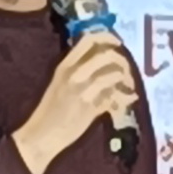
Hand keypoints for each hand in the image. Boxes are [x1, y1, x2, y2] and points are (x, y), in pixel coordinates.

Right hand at [12, 31, 141, 173]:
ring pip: (113, 74)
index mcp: (64, 66)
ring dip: (126, 79)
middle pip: (106, 54)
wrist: (42, 135)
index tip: (117, 43)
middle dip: (122, 60)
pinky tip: (129, 98)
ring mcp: (84, 91)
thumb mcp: (60, 82)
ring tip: (128, 86)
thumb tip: (100, 57)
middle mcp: (75, 74)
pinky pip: (115, 96)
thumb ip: (77, 69)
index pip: (88, 40)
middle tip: (126, 70)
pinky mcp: (92, 108)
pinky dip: (126, 97)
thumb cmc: (51, 109)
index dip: (107, 38)